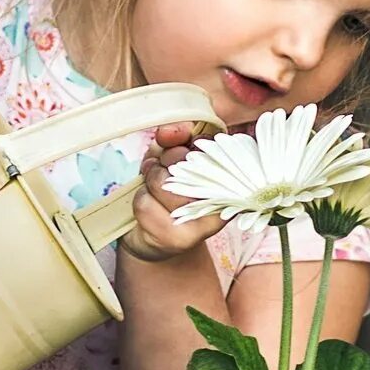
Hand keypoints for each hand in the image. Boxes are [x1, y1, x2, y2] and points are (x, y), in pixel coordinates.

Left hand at [121, 121, 227, 262]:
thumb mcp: (168, 156)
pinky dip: (141, 200)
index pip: (211, 146)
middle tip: (163, 173)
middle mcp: (224, 199)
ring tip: (154, 190)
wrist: (154, 236)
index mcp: (228, 175)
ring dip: (149, 183)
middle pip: (183, 162)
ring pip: (162, 183)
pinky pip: (147, 204)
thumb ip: (174, 137)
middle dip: (163, 163)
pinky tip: (150, 208)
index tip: (178, 146)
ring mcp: (204, 222)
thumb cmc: (165, 190)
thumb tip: (171, 131)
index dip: (186, 142)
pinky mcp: (181, 238)